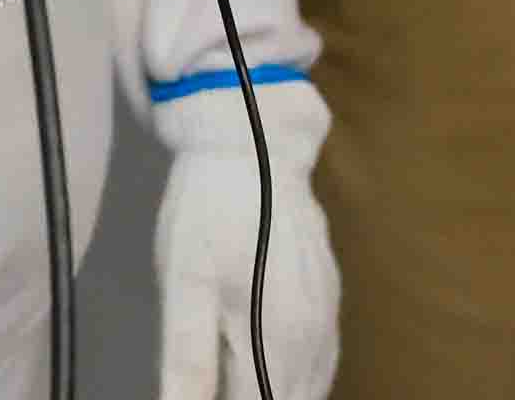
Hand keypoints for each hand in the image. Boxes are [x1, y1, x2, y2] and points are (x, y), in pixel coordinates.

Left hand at [149, 75, 337, 399]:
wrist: (254, 141)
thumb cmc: (210, 211)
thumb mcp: (184, 286)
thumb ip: (188, 361)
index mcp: (278, 345)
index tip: (199, 394)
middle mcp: (314, 342)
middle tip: (212, 383)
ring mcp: (327, 320)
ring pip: (307, 389)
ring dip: (274, 393)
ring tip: (232, 379)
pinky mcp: (330, 300)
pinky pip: (318, 363)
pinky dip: (292, 379)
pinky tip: (266, 371)